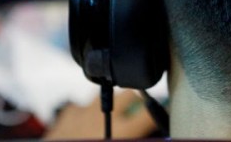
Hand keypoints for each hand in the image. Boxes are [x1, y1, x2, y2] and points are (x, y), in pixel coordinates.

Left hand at [43, 89, 157, 139]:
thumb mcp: (118, 141)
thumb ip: (132, 136)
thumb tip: (143, 134)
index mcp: (122, 130)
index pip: (148, 113)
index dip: (160, 107)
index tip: (163, 108)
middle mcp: (104, 116)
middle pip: (129, 94)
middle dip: (135, 97)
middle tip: (138, 105)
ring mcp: (84, 112)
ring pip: (104, 94)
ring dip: (109, 102)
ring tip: (110, 112)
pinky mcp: (67, 114)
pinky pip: (79, 105)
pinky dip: (83, 111)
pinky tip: (83, 119)